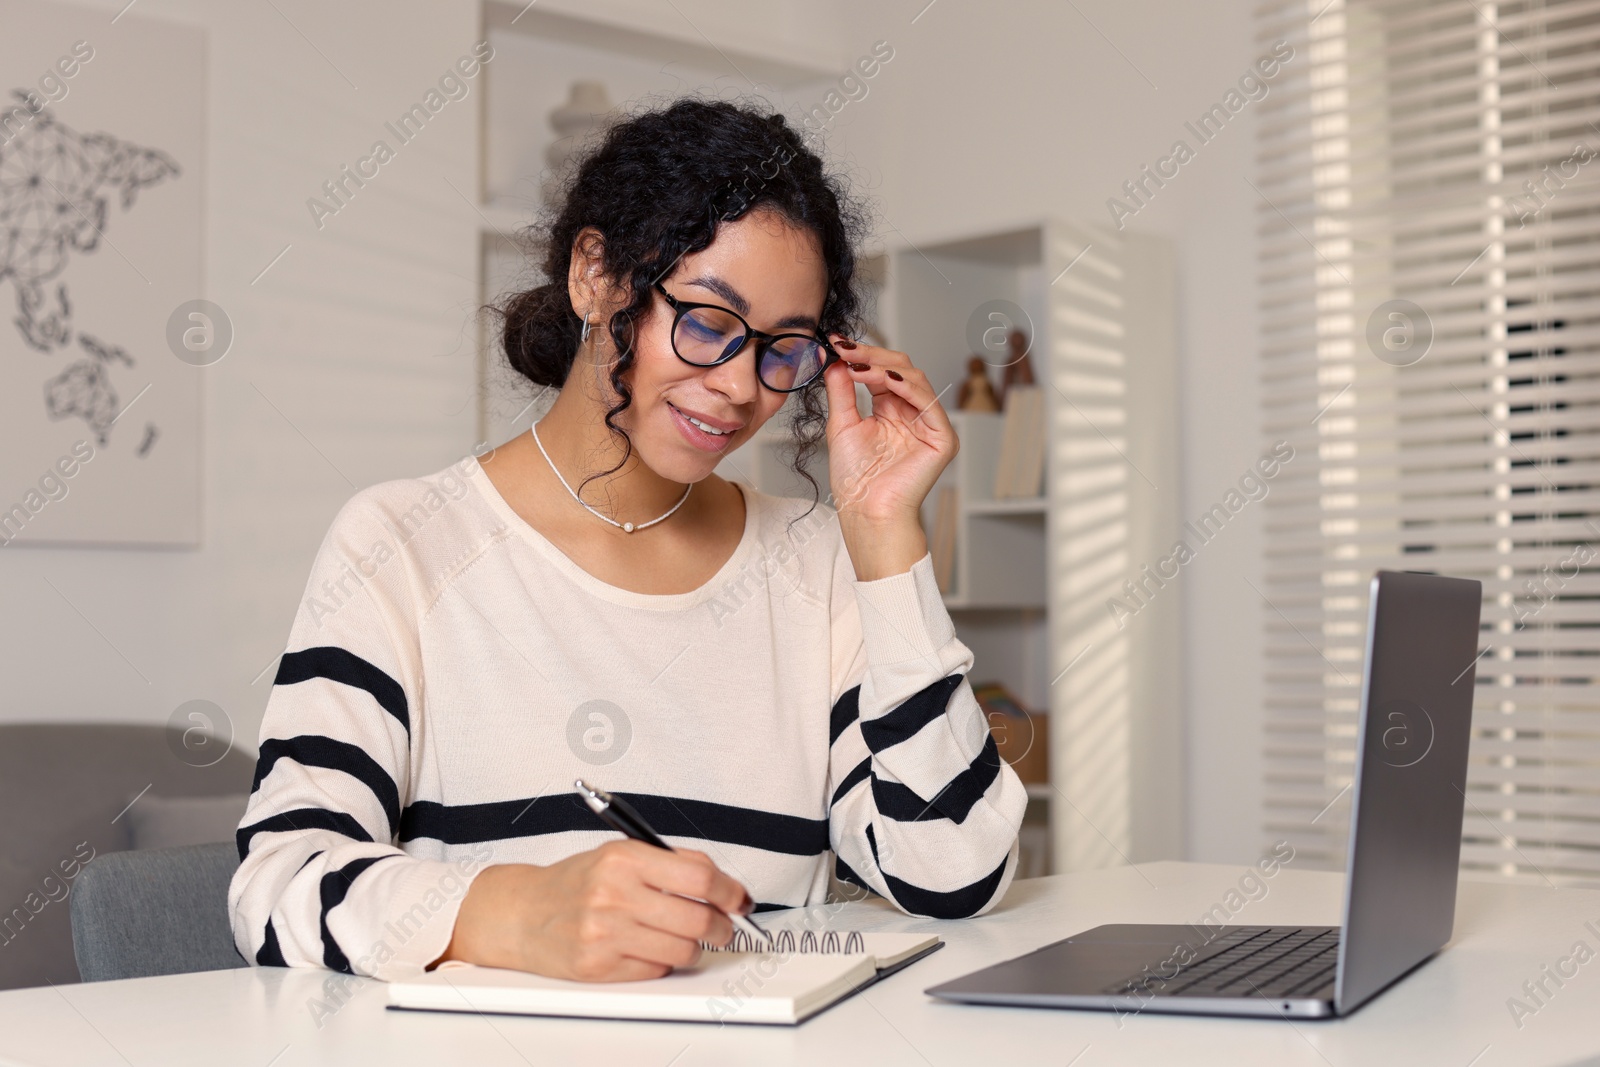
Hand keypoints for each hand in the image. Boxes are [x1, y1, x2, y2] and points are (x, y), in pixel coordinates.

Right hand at [434, 841, 750, 981]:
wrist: (522, 913)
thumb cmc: (576, 882)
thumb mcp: (619, 854)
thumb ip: (670, 863)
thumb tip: (723, 884)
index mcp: (624, 858)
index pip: (699, 877)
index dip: (730, 891)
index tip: (740, 899)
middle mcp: (613, 894)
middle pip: (697, 919)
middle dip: (722, 926)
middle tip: (724, 926)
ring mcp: (605, 933)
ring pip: (682, 950)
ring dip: (694, 948)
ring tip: (684, 938)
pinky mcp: (598, 966)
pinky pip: (656, 970)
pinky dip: (662, 961)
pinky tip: (647, 948)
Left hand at [822, 335, 957, 524]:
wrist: (866, 512)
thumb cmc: (856, 480)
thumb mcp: (842, 425)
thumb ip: (842, 392)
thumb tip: (835, 361)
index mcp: (891, 410)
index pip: (882, 372)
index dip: (861, 356)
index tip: (835, 343)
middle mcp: (913, 414)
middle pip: (901, 369)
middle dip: (872, 356)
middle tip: (845, 349)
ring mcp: (930, 425)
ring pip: (915, 380)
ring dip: (885, 368)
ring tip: (858, 365)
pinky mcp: (942, 439)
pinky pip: (928, 403)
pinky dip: (907, 387)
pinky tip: (885, 379)